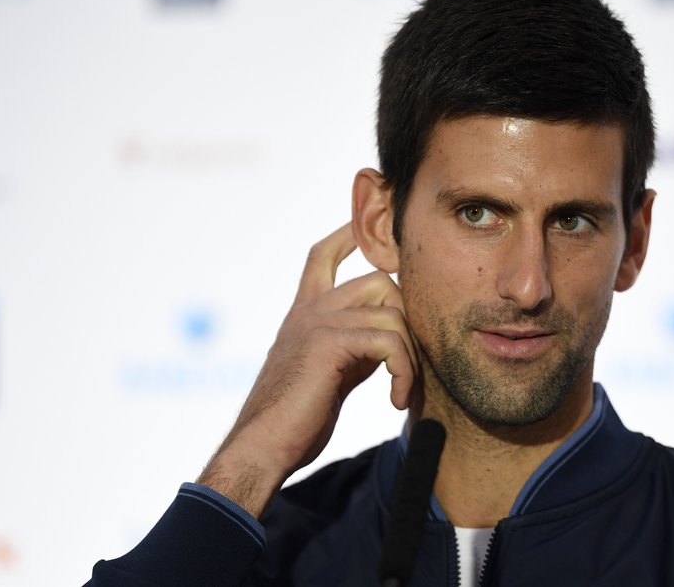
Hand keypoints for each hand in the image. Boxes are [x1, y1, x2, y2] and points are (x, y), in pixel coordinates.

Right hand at [198, 223, 417, 516]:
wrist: (263, 448)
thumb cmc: (296, 420)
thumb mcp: (330, 372)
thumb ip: (354, 347)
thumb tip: (390, 340)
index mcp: (304, 312)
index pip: (322, 255)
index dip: (347, 234)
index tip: (364, 225)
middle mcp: (308, 309)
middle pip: (379, 279)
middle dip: (406, 317)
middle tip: (410, 364)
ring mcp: (316, 322)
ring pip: (392, 313)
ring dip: (410, 357)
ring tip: (405, 391)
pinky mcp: (327, 343)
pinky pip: (390, 341)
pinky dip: (404, 372)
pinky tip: (397, 400)